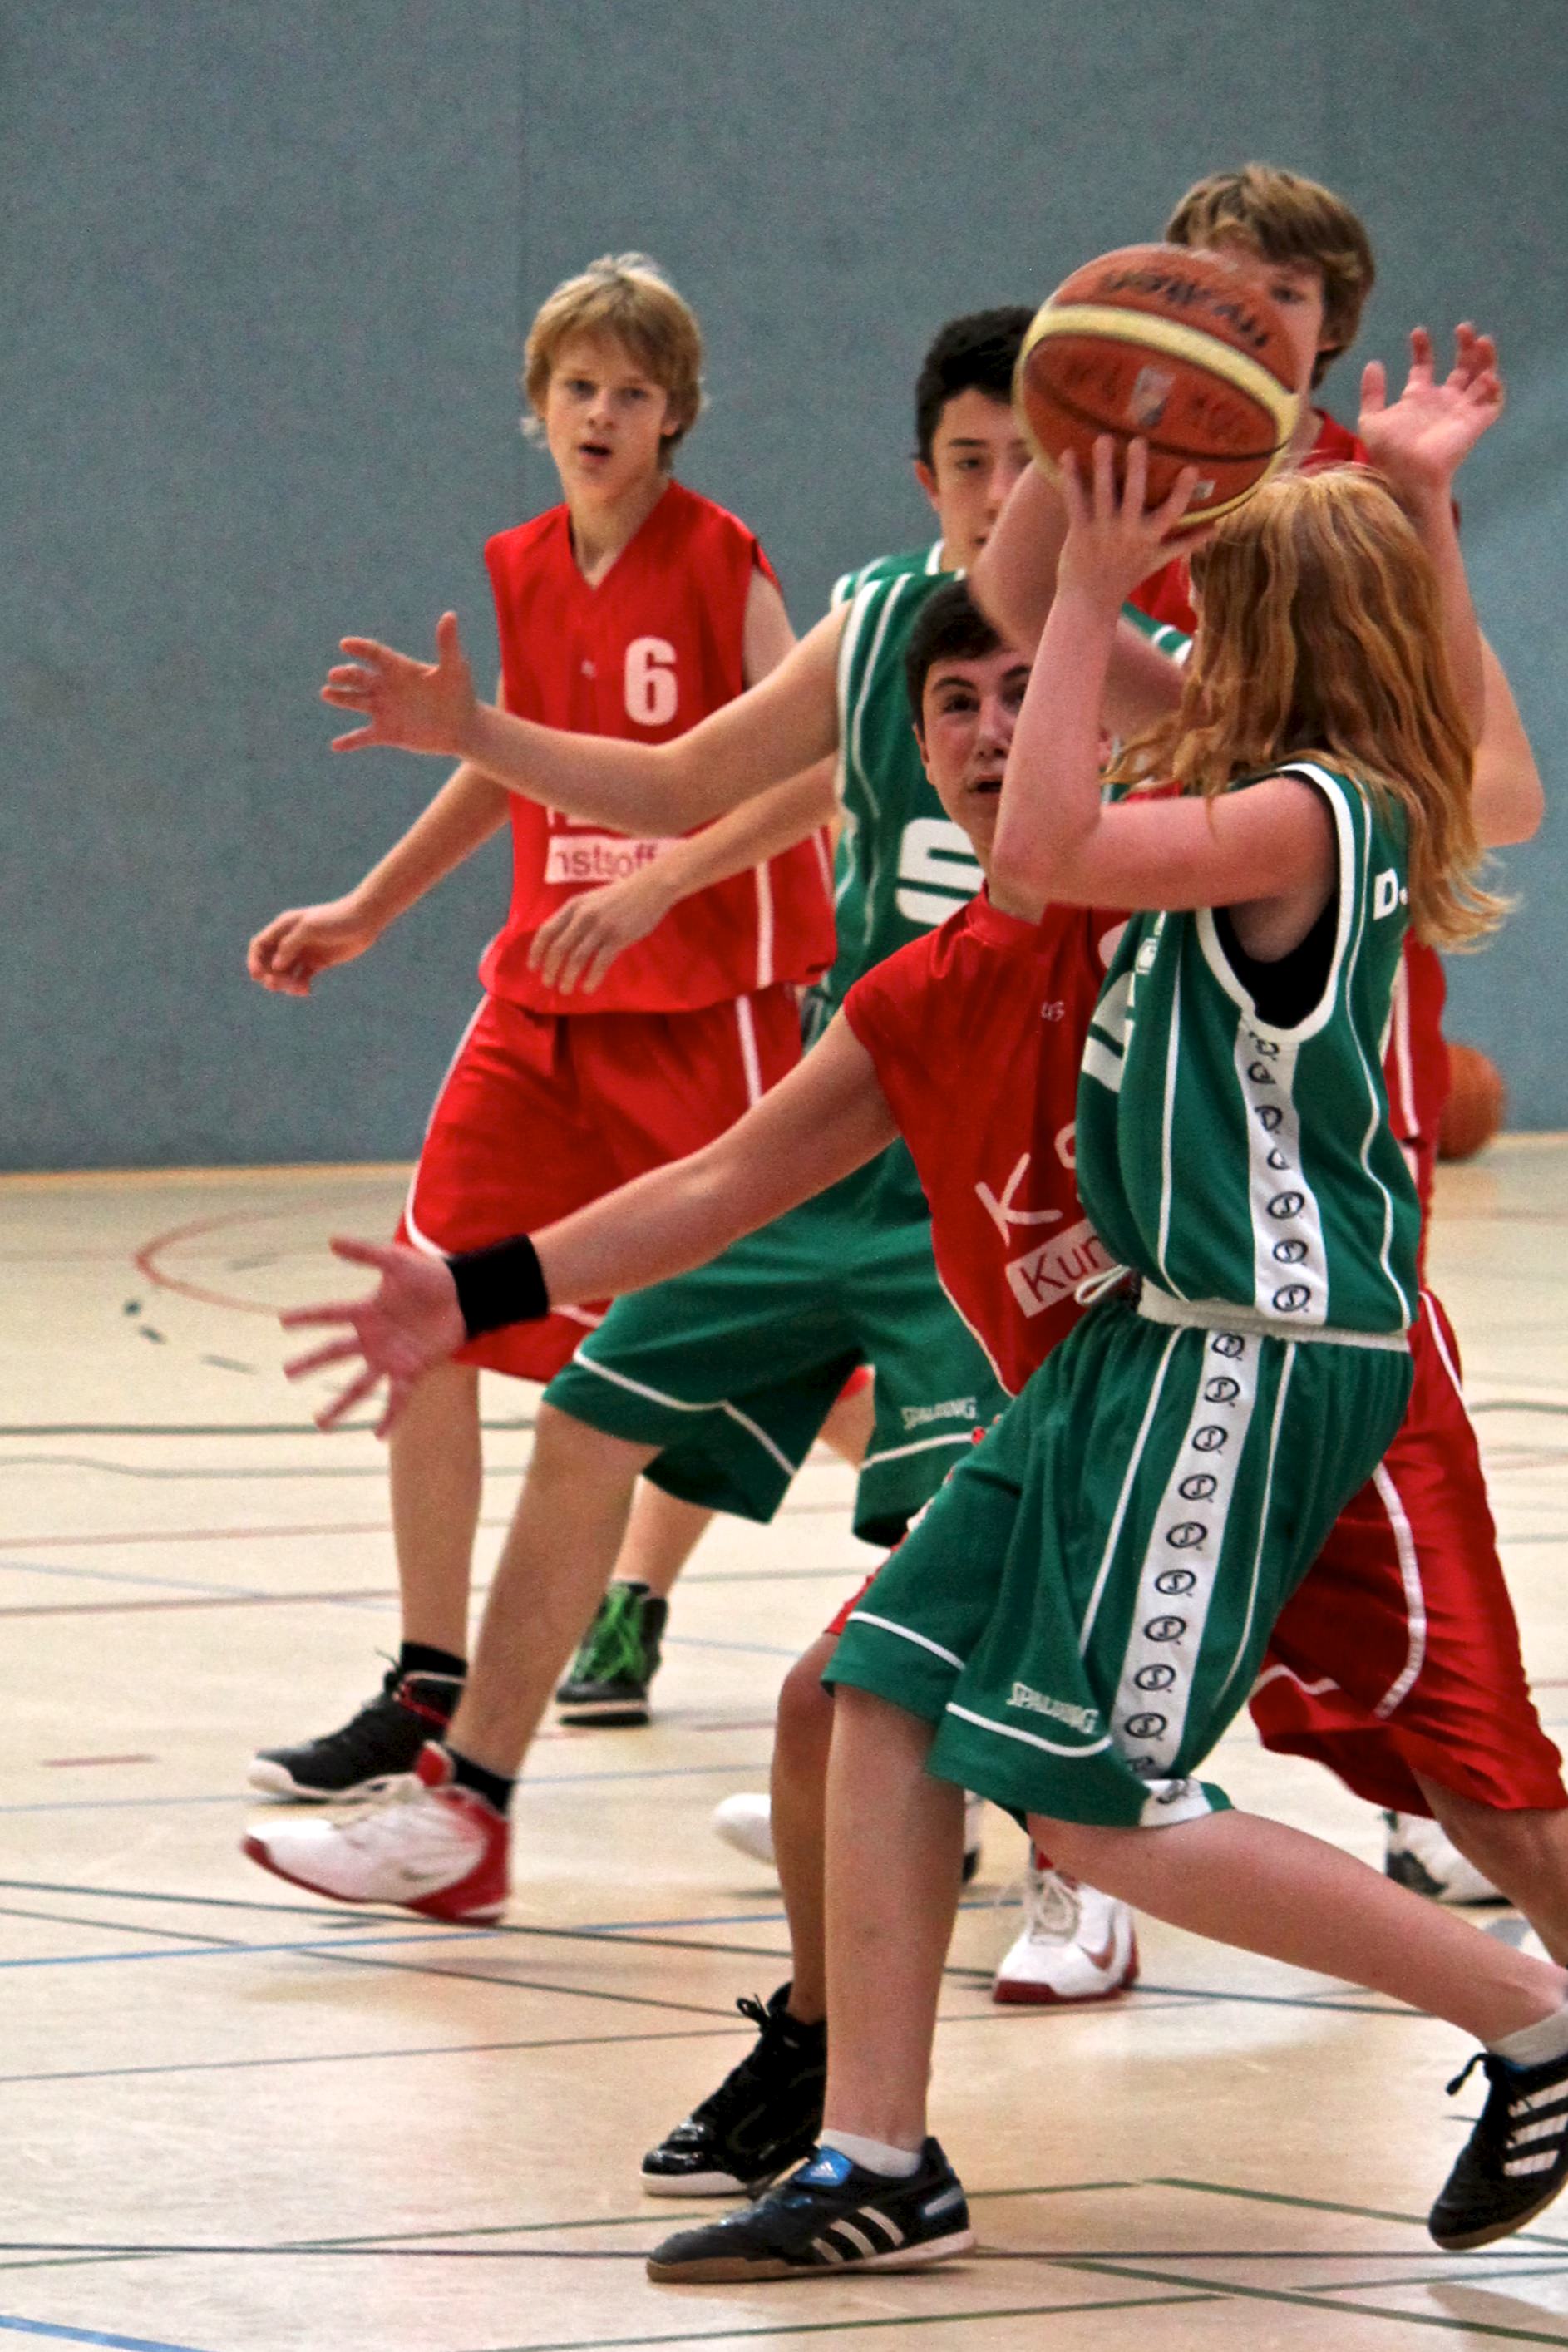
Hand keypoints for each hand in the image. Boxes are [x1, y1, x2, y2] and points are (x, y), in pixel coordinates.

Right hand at [247, 895, 380, 995]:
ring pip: (285, 973)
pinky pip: (301, 978)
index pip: (260, 945)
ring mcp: (304, 952)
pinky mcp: (318, 962)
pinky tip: (305, 990)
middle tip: (278, 984)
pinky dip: (300, 986)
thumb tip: (276, 965)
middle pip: (269, 962)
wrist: (365, 920)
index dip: (254, 961)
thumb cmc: (336, 919)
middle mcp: (291, 940)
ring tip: (297, 989)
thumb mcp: (310, 928)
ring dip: (285, 983)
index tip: (258, 975)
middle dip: (270, 975)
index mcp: (284, 927)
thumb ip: (290, 945)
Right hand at [281, 1238, 466, 1436]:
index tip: (281, 1320)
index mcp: (366, 1311)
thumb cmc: (431, 1276)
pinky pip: (396, 1399)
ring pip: (358, 1386)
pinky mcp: (411, 1371)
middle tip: (287, 1373)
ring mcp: (390, 1357)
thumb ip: (366, 1253)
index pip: (329, 1314)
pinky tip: (377, 1436)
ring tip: (320, 1423)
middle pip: (335, 1354)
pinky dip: (388, 1418)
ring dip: (340, 1405)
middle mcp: (373, 1338)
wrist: (465, 1297)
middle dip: (310, 1363)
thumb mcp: (397, 1261)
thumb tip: (331, 1241)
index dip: (306, 1317)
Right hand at [322, 611, 478, 757]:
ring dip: (341, 698)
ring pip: (356, 701)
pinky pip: (364, 737)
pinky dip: (350, 741)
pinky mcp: (387, 732)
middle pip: (360, 677)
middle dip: (346, 675)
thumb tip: (450, 615)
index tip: (346, 644)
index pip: (375, 654)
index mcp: (399, 668)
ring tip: (327, 693)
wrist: (463, 728)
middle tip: (334, 675)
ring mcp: (384, 710)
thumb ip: (447, 644)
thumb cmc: (460, 694)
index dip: (360, 648)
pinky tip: (336, 746)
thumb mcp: (455, 669)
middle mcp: (386, 687)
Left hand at [526, 859, 675, 993]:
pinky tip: (588, 988)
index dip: (537, 951)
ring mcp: (601, 927)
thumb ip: (576, 917)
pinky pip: (600, 963)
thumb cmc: (620, 895)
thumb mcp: (591, 900)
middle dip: (550, 969)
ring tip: (565, 989)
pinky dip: (592, 978)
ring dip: (568, 977)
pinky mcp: (618, 938)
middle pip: (559, 948)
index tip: (533, 966)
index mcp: (573, 906)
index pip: (547, 930)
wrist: (650, 888)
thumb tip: (560, 941)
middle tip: (548, 983)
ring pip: (577, 958)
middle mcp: (583, 916)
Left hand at [1055, 438, 1204, 607]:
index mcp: (1150, 537)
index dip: (1182, 492)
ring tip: (1103, 439)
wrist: (1090, 601)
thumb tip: (1216, 527)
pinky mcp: (1079, 531)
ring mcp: (1102, 530)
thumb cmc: (1126, 576)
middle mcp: (1128, 532)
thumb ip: (1186, 542)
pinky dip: (1071, 479)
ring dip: (1103, 466)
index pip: (1172, 513)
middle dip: (1137, 469)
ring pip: (1103, 494)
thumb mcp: (1159, 560)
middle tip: (1138, 441)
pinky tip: (1067, 454)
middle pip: (1135, 496)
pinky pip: (1074, 501)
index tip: (1191, 468)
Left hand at [1358, 325, 1502, 501]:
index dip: (1423, 349)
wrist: (1406, 475)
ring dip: (1484, 358)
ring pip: (1481, 377)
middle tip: (1463, 328)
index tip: (1418, 332)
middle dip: (1464, 346)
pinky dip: (1494, 388)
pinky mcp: (1475, 423)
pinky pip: (1493, 403)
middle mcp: (1442, 402)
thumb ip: (1372, 392)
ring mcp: (1460, 411)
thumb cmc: (1388, 453)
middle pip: (1460, 367)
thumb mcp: (1372, 419)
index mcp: (1418, 398)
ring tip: (1482, 339)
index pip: (1424, 367)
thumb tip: (1373, 363)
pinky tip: (1487, 376)